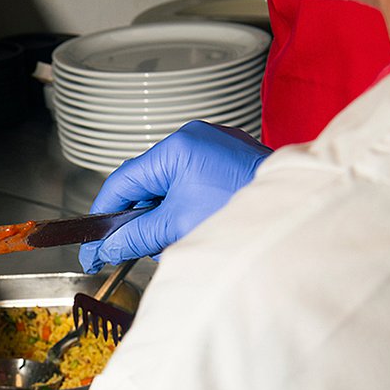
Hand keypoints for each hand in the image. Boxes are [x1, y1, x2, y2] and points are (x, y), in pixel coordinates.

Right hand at [79, 120, 271, 271]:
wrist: (295, 216)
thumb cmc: (242, 214)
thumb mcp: (177, 228)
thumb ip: (135, 237)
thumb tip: (105, 248)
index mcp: (177, 147)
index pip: (122, 181)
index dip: (103, 214)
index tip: (94, 242)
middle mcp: (195, 139)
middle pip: (146, 184)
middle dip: (139, 220)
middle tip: (136, 250)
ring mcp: (215, 147)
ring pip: (169, 187)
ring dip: (164, 218)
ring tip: (179, 241)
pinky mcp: (230, 161)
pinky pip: (193, 184)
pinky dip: (186, 210)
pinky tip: (196, 230)